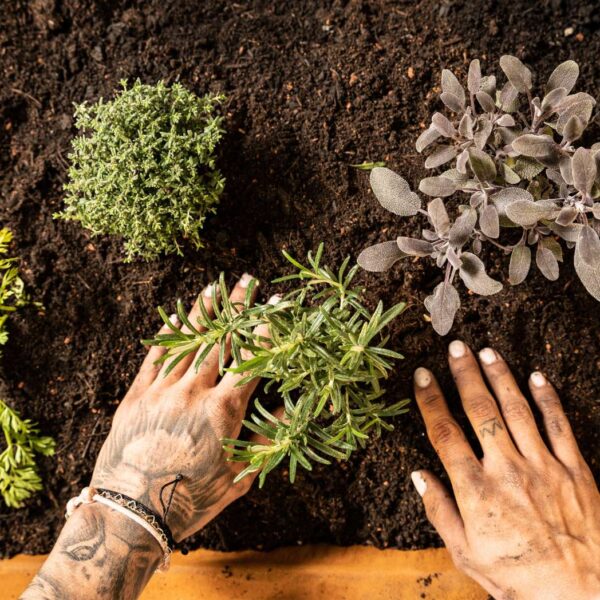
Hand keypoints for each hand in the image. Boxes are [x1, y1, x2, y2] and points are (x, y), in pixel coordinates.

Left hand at [91, 273, 270, 540]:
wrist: (132, 514)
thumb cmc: (192, 499)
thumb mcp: (239, 474)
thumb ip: (266, 438)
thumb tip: (291, 411)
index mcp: (223, 410)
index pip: (252, 358)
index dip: (266, 329)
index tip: (276, 305)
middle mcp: (194, 392)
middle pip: (220, 340)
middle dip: (236, 307)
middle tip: (246, 281)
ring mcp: (162, 390)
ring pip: (187, 342)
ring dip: (203, 313)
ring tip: (214, 288)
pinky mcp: (136, 395)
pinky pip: (154, 357)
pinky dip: (168, 334)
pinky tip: (177, 316)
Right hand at [412, 340, 599, 599]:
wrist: (581, 596)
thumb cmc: (518, 578)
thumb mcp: (466, 554)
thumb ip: (440, 511)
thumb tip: (418, 476)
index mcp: (476, 491)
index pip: (445, 434)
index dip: (431, 401)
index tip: (423, 377)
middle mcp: (507, 470)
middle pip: (480, 411)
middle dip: (466, 375)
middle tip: (456, 347)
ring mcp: (543, 467)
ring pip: (517, 410)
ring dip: (501, 378)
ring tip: (487, 352)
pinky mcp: (574, 470)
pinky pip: (559, 426)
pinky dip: (548, 399)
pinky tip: (537, 377)